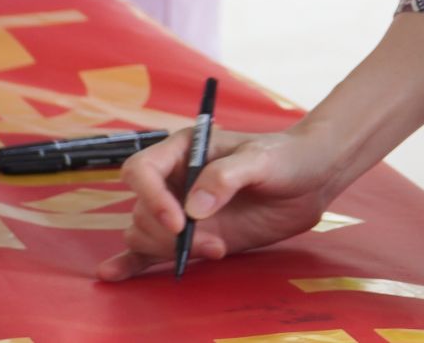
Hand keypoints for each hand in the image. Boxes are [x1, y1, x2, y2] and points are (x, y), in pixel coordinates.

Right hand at [96, 126, 339, 280]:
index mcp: (183, 149)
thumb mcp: (261, 159)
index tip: (179, 221)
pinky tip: (114, 275)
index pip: (142, 171)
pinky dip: (132, 263)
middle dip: (170, 234)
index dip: (152, 198)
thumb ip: (227, 177)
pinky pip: (150, 251)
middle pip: (142, 210)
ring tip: (216, 250)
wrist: (310, 179)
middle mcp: (174, 180)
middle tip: (211, 243)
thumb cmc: (285, 157)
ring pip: (145, 234)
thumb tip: (194, 209)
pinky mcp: (191, 237)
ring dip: (170, 250)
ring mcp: (181, 210)